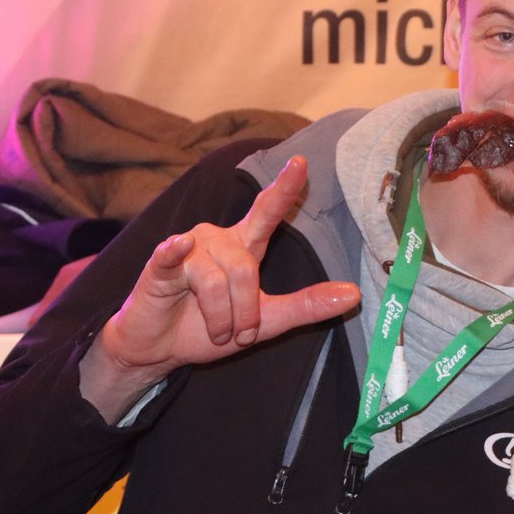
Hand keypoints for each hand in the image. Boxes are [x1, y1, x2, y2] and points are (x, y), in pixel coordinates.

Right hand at [79, 156, 360, 421]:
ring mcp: (188, 247)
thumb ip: (307, 306)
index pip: (267, 211)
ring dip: (220, 317)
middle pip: (246, 269)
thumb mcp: (267, 321)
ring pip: (217, 281)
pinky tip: (177, 248)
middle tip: (239, 335)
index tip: (301, 163)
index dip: (284, 188)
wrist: (161, 350)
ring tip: (216, 332)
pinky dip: (176, 253)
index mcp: (244, 245)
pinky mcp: (159, 264)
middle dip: (246, 311)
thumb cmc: (210, 327)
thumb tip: (354, 294)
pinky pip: (175, 256)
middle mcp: (219, 238)